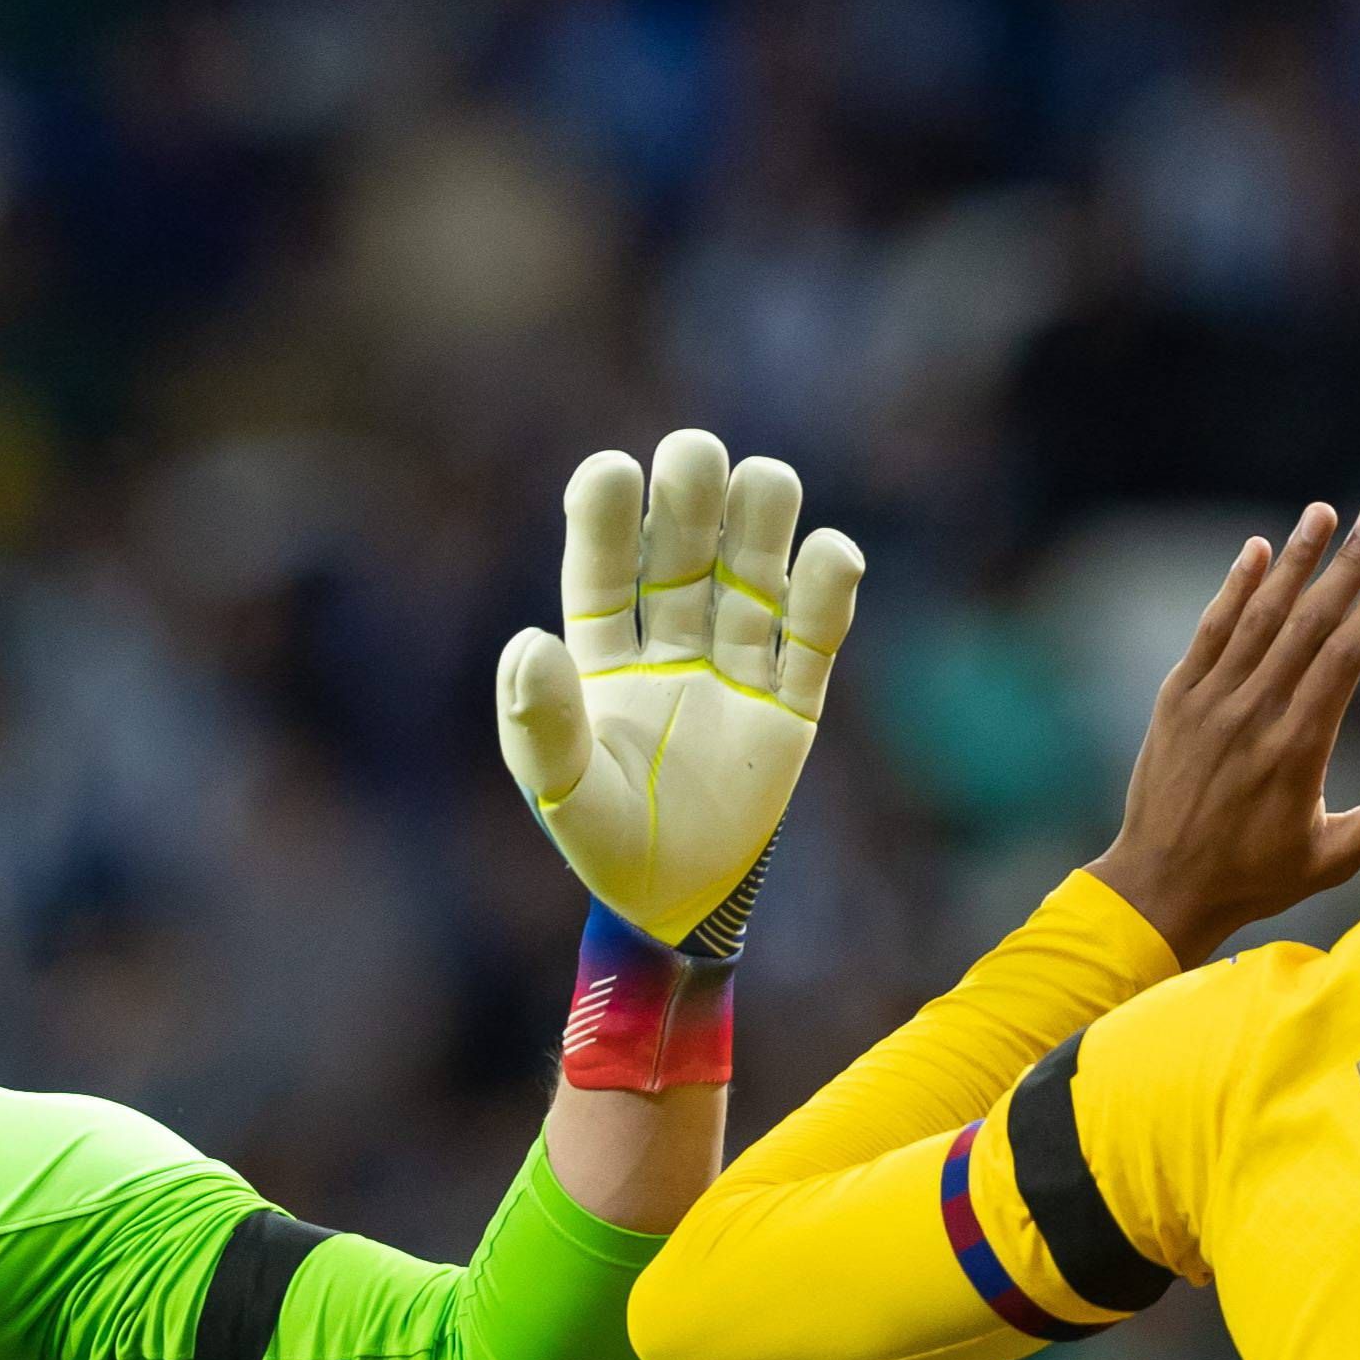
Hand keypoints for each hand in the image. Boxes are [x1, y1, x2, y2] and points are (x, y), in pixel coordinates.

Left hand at [496, 430, 863, 949]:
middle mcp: (671, 643)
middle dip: (692, 499)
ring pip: (754, 572)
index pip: (606, 569)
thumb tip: (528, 642)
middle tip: (695, 456)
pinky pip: (815, 635)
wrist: (678, 903)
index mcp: (604, 653)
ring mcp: (736, 666)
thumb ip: (540, 723)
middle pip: (686, 549)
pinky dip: (827, 591)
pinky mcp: (793, 702)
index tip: (613, 470)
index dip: (609, 518)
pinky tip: (832, 555)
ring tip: (766, 483)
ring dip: (762, 522)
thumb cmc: (607, 844)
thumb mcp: (561, 792)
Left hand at [1085, 499, 1359, 964]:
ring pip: (1259, 616)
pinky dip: (1232, 589)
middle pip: (1309, 623)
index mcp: (1299, 747)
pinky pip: (1208, 632)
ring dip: (1294, 561)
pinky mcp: (1176, 700)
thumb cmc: (1253, 878)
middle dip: (1347, 564)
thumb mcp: (1332, 860)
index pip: (1346, 659)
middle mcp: (1254, 714)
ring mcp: (1211, 702)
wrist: (1160, 885)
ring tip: (1322, 514)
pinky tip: (1255, 550)